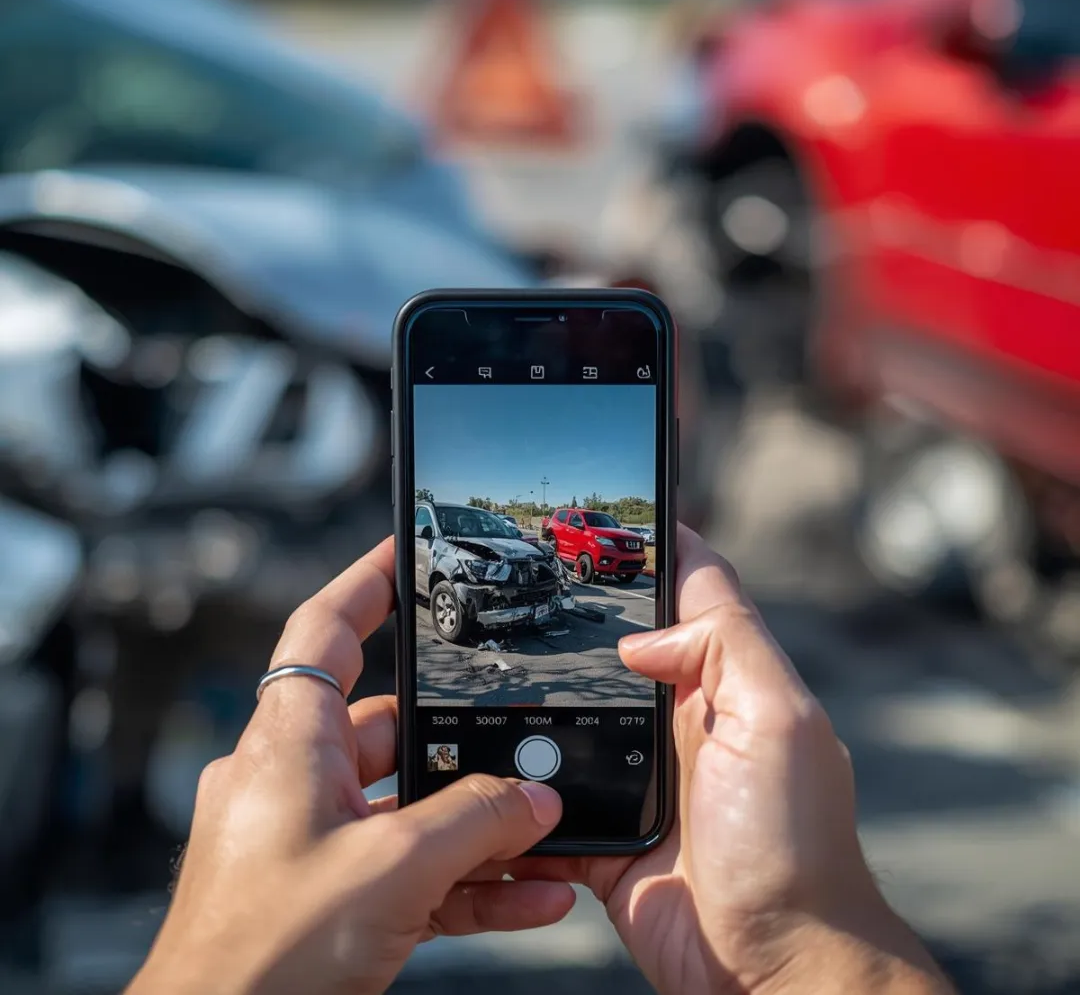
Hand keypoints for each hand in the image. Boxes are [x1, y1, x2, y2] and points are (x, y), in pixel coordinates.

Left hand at [128, 538, 573, 994]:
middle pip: (391, 728)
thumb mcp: (391, 870)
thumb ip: (475, 823)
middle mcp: (294, 778)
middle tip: (524, 745)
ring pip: (408, 806)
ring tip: (543, 833)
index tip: (406, 549)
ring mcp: (309, 839)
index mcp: (289, 741)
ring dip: (477, 823)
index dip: (367, 581)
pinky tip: (526, 896)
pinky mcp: (327, 895)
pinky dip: (463, 877)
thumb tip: (535, 799)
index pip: (324, 630)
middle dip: (462, 744)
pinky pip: (409, 867)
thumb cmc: (259, 956)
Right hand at [513, 525, 951, 994]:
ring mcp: (641, 776)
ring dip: (542, 698)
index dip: (657, 547)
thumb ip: (726, 649)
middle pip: (620, 646)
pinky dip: (525, 781)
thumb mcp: (779, 721)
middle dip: (580, 614)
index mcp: (726, 684)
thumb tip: (643, 635)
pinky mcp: (606, 830)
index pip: (691, 594)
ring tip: (488, 662)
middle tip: (527, 579)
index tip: (616, 510)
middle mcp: (682, 721)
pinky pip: (551, 794)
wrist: (769, 968)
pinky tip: (491, 761)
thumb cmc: (793, 849)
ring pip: (575, 715)